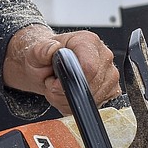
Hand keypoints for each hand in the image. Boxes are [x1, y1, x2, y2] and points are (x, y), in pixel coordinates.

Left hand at [4, 26, 119, 113]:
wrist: (47, 68)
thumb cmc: (45, 59)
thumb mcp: (35, 53)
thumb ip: (41, 50)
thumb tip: (52, 48)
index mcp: (88, 41)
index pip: (90, 67)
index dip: (70, 81)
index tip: (55, 81)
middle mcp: (104, 55)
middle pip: (91, 86)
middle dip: (67, 92)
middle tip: (54, 84)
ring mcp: (110, 73)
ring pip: (94, 99)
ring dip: (71, 100)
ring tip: (61, 88)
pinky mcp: (112, 89)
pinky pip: (97, 105)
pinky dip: (79, 105)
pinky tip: (70, 95)